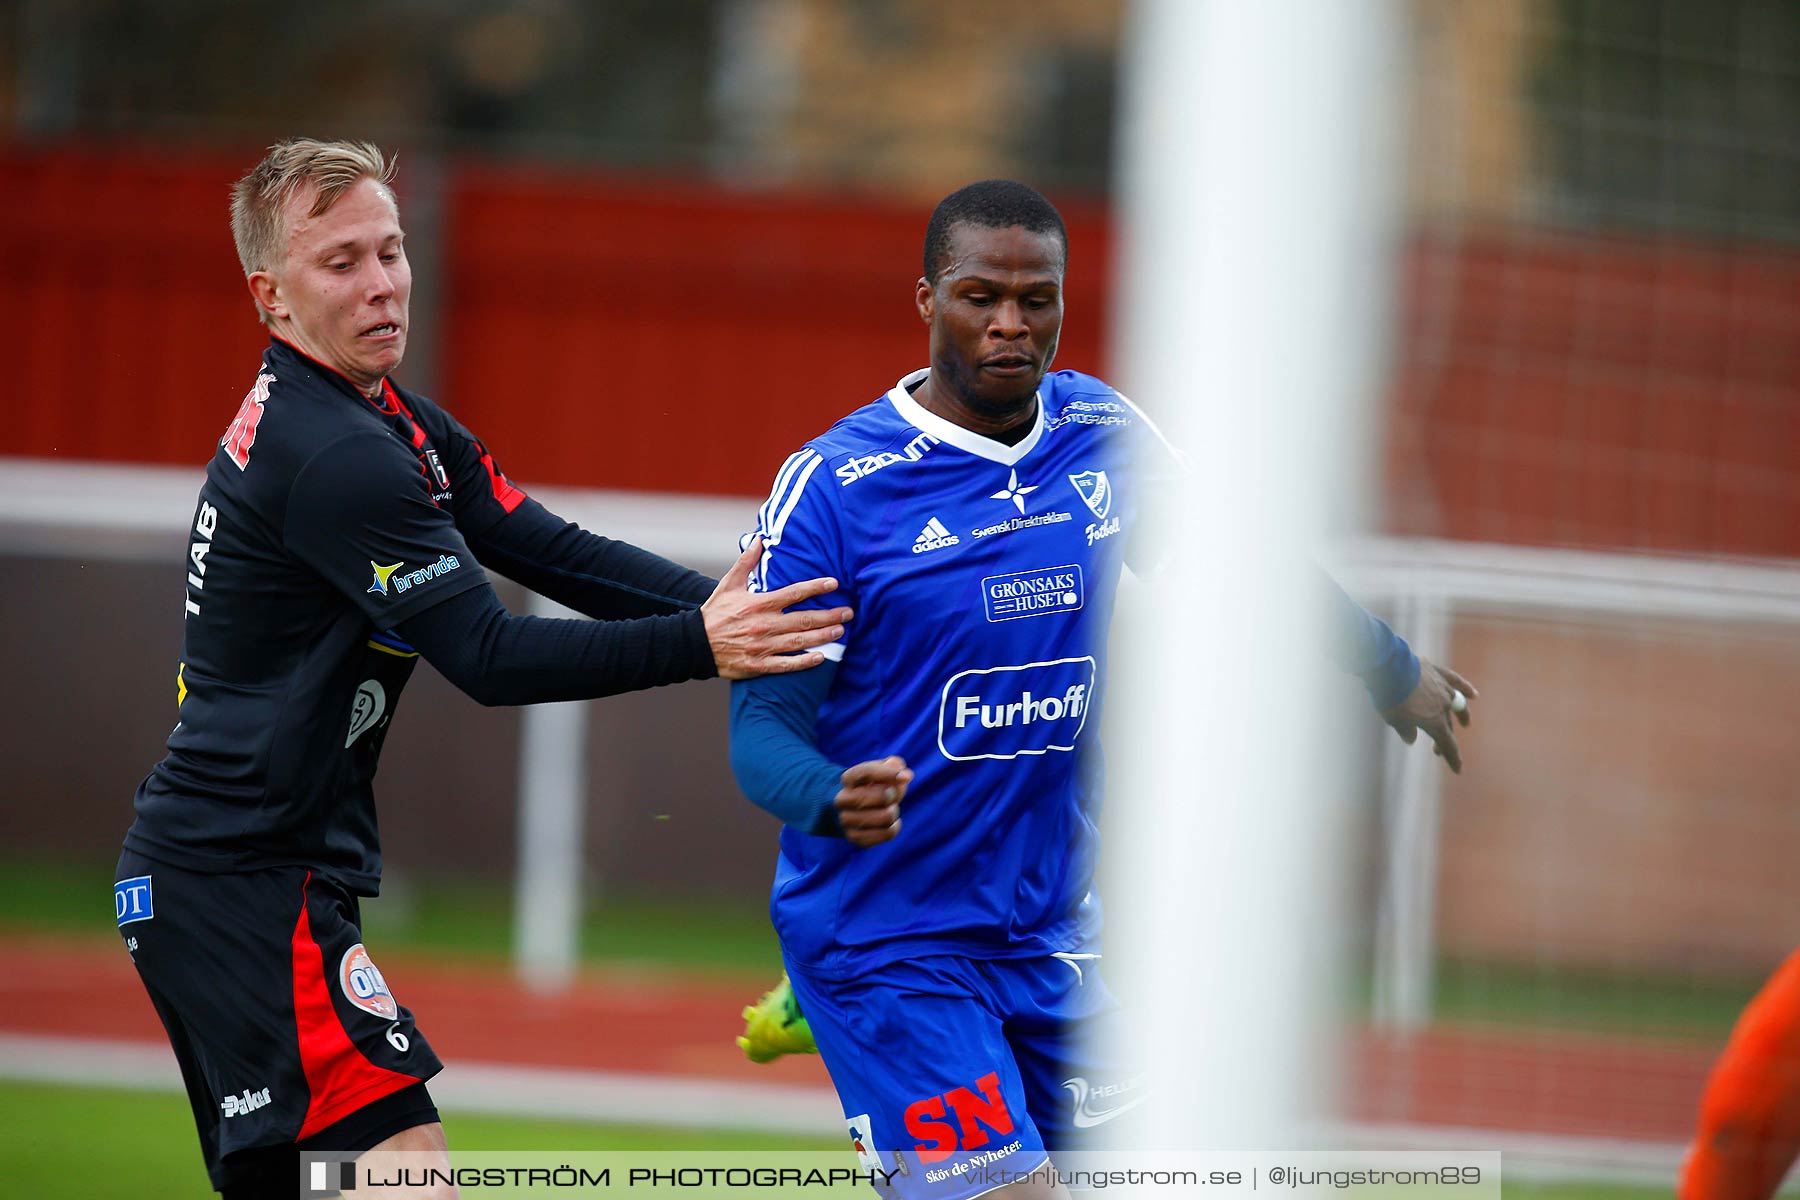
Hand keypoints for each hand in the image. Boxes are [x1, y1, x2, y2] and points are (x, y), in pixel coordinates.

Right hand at [703, 537, 852, 679]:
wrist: (694, 644)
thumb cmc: (714, 612)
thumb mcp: (728, 584)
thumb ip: (746, 562)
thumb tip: (759, 538)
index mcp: (759, 604)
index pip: (794, 593)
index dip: (816, 587)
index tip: (834, 583)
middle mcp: (764, 625)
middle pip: (804, 619)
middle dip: (830, 615)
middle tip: (849, 613)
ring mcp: (763, 646)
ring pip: (800, 641)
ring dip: (823, 636)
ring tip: (841, 631)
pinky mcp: (759, 665)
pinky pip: (786, 664)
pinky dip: (804, 662)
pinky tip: (821, 658)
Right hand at [835, 756, 911, 846]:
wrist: (850, 808)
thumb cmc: (871, 786)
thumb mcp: (880, 770)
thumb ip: (894, 766)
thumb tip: (906, 776)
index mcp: (848, 778)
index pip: (865, 773)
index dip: (888, 773)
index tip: (906, 777)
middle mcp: (842, 799)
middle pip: (879, 796)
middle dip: (893, 794)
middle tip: (891, 794)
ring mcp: (846, 820)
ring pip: (885, 817)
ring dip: (893, 812)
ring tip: (889, 809)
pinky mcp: (855, 837)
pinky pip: (886, 833)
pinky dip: (894, 827)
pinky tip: (889, 823)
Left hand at [1381, 658, 1476, 773]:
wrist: (1390, 669)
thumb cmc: (1390, 697)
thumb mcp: (1394, 720)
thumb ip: (1405, 731)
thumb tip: (1411, 739)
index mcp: (1434, 722)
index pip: (1448, 745)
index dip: (1453, 759)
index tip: (1458, 770)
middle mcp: (1444, 707)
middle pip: (1448, 726)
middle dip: (1443, 739)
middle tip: (1435, 749)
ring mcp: (1443, 689)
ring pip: (1456, 704)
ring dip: (1461, 715)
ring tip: (1465, 723)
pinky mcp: (1438, 673)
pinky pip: (1455, 681)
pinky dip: (1465, 688)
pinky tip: (1473, 695)